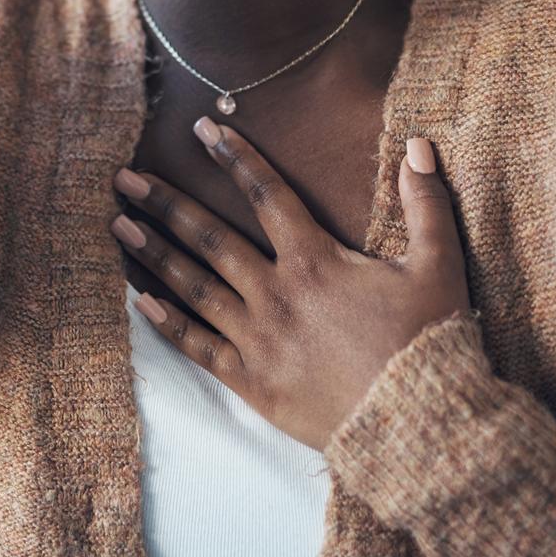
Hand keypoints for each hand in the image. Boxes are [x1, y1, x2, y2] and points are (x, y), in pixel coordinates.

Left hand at [109, 120, 471, 452]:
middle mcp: (277, 293)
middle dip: (165, 202)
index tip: (203, 128)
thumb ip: (425, 203)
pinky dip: (166, 322)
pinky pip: (199, 347)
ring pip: (194, 286)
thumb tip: (418, 144)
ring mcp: (259, 339)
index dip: (235, 157)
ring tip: (118, 225)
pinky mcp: (252, 382)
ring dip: (153, 253)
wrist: (419, 429)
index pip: (266, 194)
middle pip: (210, 236)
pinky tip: (138, 300)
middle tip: (125, 177)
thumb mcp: (437, 267)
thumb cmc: (429, 345)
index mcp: (315, 260)